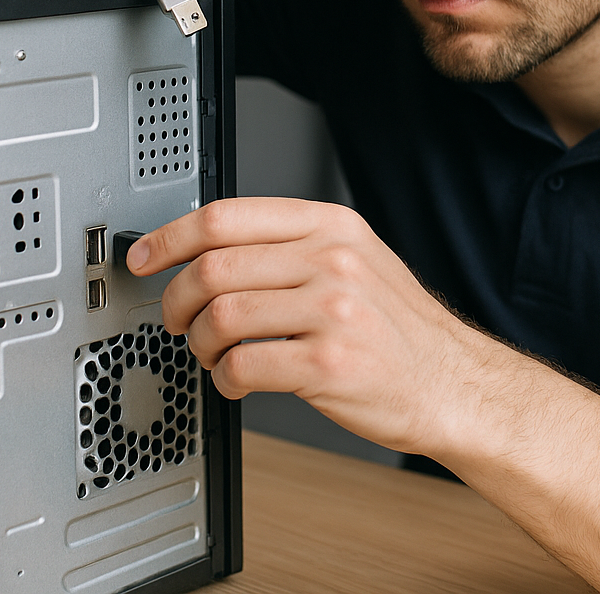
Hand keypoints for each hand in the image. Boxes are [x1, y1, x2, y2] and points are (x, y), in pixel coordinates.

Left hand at [125, 197, 502, 455]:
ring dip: (200, 343)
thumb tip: (211, 249)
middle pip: (214, 267)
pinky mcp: (328, 364)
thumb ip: (293, 246)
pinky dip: (224, 379)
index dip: (170, 237)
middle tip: (177, 320)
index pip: (227, 216)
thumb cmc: (399, 329)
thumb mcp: (357, 260)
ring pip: (221, 317)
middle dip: (177, 300)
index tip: (146, 256)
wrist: (454, 383)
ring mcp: (332, 312)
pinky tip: (237, 381)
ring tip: (212, 354)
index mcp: (331, 226)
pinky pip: (242, 367)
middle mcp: (332, 261)